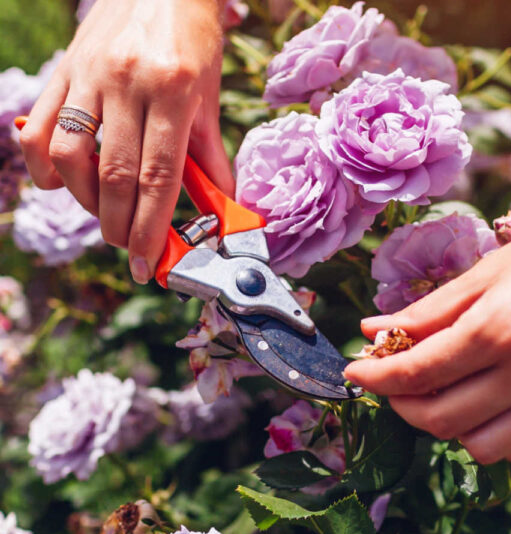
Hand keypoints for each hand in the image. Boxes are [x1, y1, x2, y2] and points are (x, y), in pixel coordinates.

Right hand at [19, 0, 232, 283]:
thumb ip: (211, 157)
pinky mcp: (64, 70)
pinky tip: (60, 184)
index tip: (149, 264)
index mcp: (173, 92)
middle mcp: (128, 83)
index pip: (159, 177)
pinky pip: (40, 127)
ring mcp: (90, 75)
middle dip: (121, 227)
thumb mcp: (209, 98)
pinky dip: (44, 166)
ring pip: (72, 156)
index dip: (152, 228)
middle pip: (116, 175)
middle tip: (130, 248)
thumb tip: (222, 208)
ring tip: (107, 215)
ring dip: (86, 201)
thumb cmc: (193, 44)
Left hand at [344, 170, 510, 464]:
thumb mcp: (492, 268)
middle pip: (438, 418)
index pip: (415, 372)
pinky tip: (479, 403)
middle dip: (400, 403)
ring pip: (476, 445)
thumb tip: (375, 330)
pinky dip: (486, 435)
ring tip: (436, 390)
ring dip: (443, 425)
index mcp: (499, 330)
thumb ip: (430, 308)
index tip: (353, 372)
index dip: (374, 377)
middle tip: (391, 378)